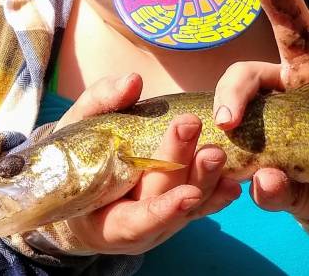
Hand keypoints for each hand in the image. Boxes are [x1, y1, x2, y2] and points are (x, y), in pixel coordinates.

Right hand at [57, 74, 240, 253]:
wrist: (77, 181)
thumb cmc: (74, 156)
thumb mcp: (77, 127)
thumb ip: (102, 103)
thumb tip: (133, 82)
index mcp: (106, 220)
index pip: (138, 221)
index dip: (163, 210)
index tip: (188, 195)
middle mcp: (140, 226)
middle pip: (167, 200)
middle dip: (187, 171)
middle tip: (207, 144)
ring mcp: (163, 219)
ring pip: (192, 205)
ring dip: (209, 180)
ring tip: (221, 154)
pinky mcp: (180, 207)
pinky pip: (203, 203)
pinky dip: (219, 193)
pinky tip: (235, 180)